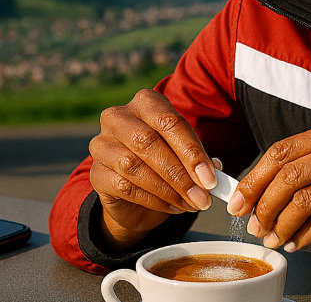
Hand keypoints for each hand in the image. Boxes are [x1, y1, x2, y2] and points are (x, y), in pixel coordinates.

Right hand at [88, 88, 217, 249]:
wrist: (134, 193)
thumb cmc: (164, 163)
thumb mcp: (185, 156)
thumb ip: (199, 160)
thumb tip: (215, 170)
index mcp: (145, 103)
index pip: (169, 122)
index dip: (192, 152)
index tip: (211, 179)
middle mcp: (118, 117)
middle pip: (148, 142)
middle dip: (180, 174)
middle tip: (203, 197)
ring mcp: (101, 144)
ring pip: (134, 166)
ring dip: (168, 190)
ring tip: (190, 204)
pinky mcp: (95, 174)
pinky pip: (124, 187)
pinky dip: (153, 200)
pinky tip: (172, 207)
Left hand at [226, 117, 310, 265]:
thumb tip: (264, 188)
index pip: (286, 149)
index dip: (256, 175)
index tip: (241, 197)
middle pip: (289, 174)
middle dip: (262, 202)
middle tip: (251, 222)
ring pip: (303, 200)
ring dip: (279, 224)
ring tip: (272, 237)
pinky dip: (302, 237)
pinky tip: (296, 243)